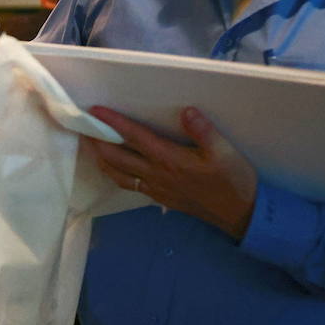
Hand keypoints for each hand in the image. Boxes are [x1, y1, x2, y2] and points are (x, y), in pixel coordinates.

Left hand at [83, 106, 257, 239]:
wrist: (240, 213)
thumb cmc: (233, 180)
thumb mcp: (225, 151)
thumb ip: (204, 131)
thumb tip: (186, 111)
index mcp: (169, 160)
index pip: (134, 137)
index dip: (113, 123)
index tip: (95, 110)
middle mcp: (156, 175)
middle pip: (116, 158)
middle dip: (97, 142)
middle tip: (84, 126)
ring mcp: (155, 189)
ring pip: (118, 175)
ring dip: (102, 159)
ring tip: (92, 145)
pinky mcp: (159, 198)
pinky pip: (129, 185)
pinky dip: (115, 174)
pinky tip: (114, 167)